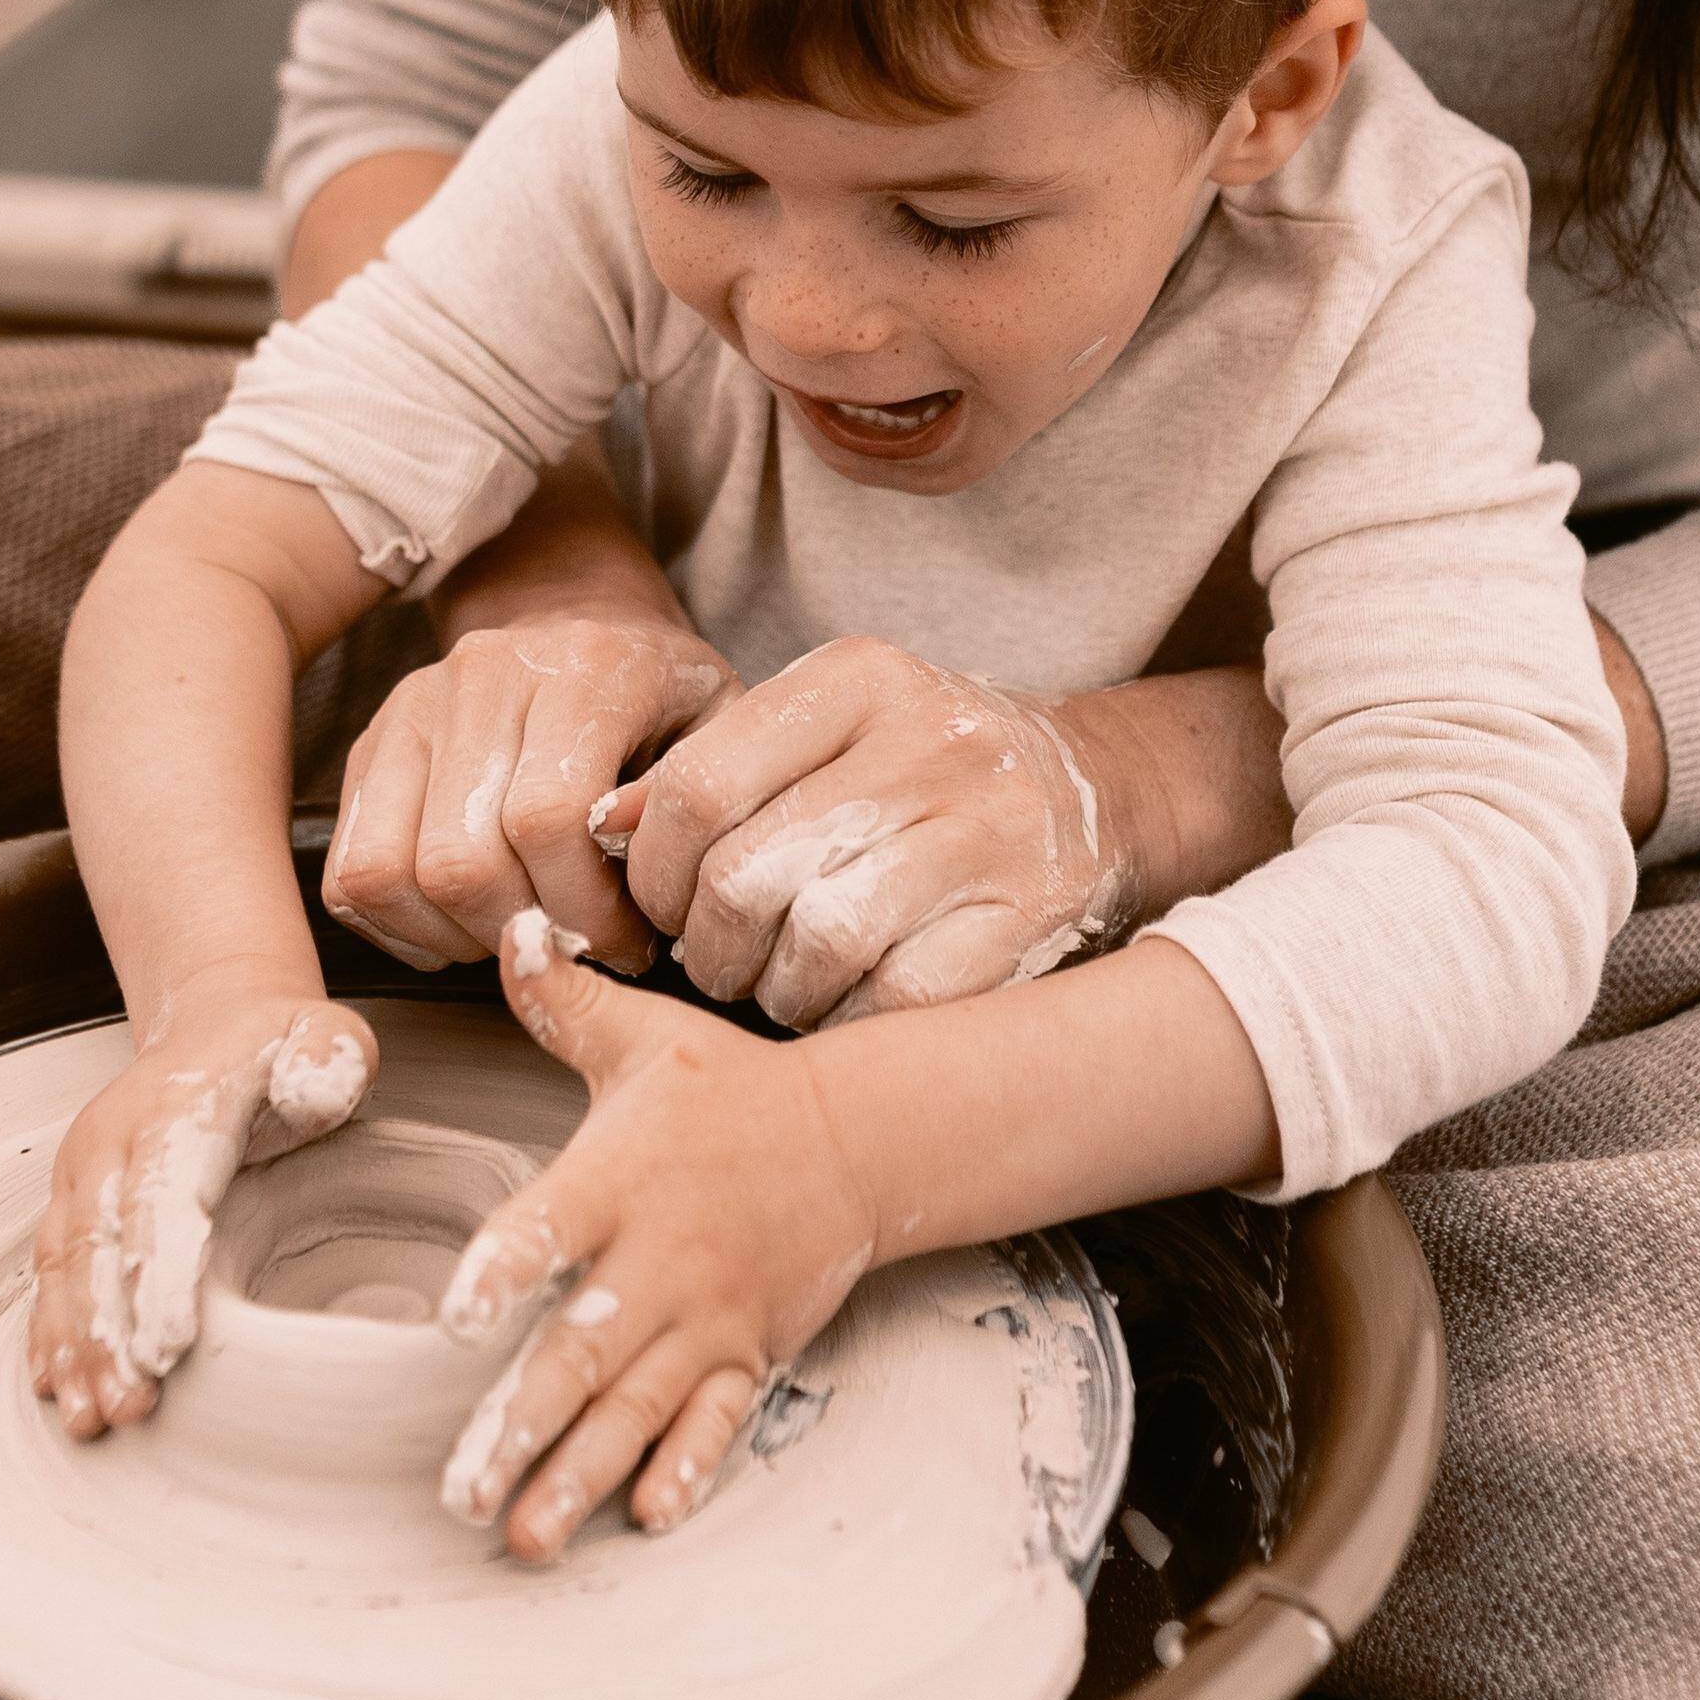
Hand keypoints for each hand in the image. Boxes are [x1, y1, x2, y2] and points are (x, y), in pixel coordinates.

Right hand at [28, 975, 374, 1435]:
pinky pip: (52, 1271)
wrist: (216, 1020)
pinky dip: (51, 1331)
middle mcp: (114, 1140)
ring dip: (73, 1347)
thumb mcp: (328, 1037)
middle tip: (126, 1411)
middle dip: (110, 1335)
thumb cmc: (282, 1047)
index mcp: (176, 1105)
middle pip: (103, 1247)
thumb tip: (312, 1099)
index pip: (164, 1197)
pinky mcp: (73, 1200)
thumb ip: (328, 1062)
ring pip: (67, 1268)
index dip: (162, 1274)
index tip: (168, 1348)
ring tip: (87, 1419)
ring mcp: (84, 1172)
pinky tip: (52, 1387)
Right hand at [322, 612, 734, 973]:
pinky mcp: (371, 745)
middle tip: (572, 943)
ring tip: (516, 929)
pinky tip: (462, 922)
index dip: (586, 908)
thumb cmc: (657, 691)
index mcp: (582, 670)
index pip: (547, 818)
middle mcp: (482, 679)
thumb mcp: (716, 726)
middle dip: (521, 931)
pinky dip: (399, 925)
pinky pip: (349, 871)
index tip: (627, 940)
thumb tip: (629, 856)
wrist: (578, 616)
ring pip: (388, 872)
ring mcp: (414, 709)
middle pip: (460, 859)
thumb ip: (685, 794)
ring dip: (453, 936)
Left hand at [434, 919, 880, 1560]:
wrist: (854, 1141)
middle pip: (583, 1351)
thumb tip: (508, 925)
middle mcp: (660, 1260)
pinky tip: (648, 1520)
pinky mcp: (746, 1355)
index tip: (455, 1317)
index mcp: (618, 1180)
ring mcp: (707, 1318)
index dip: (504, 1269)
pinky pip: (716, 1424)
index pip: (550, 1226)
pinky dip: (685, 1471)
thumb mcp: (646, 1038)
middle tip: (458, 1490)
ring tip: (522, 1538)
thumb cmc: (729, 1089)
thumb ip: (561, 1001)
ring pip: (635, 1409)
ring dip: (577, 1477)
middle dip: (520, 1427)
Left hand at [603, 639, 1124, 1029]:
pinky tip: (846, 1005)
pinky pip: (896, 998)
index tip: (664, 904)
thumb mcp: (827, 728)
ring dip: (777, 989)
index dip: (654, 870)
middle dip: (709, 945)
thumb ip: (718, 768)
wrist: (1096, 787)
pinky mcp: (1025, 914)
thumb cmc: (923, 768)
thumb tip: (604, 827)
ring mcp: (984, 830)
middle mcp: (927, 742)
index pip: (699, 785)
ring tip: (782, 981)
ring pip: (817, 943)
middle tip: (717, 960)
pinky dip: (850, 1021)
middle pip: (748, 876)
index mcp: (860, 679)